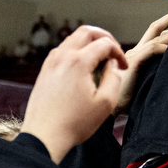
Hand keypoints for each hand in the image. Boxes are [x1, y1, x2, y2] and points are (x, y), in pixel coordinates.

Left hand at [22, 27, 127, 163]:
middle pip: (87, 32)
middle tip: (114, 51)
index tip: (124, 67)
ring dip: (90, 44)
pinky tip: (84, 69)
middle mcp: (62, 56)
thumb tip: (112, 64)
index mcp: (78, 61)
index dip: (119, 52)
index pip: (105, 44)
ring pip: (73, 40)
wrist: (44, 136)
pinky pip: (63, 51)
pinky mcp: (45, 71)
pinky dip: (77, 52)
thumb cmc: (74, 123)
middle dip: (105, 38)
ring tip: (100, 61)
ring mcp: (51, 63)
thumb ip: (114, 78)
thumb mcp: (105, 103)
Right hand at [116, 4, 167, 112]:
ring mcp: (132, 57)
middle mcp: (134, 52)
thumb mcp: (145, 84)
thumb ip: (155, 74)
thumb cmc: (127, 102)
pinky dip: (165, 47)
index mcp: (136, 55)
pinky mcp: (133, 64)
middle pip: (155, 28)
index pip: (153, 34)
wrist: (108, 110)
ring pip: (156, 38)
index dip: (166, 21)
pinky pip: (152, 50)